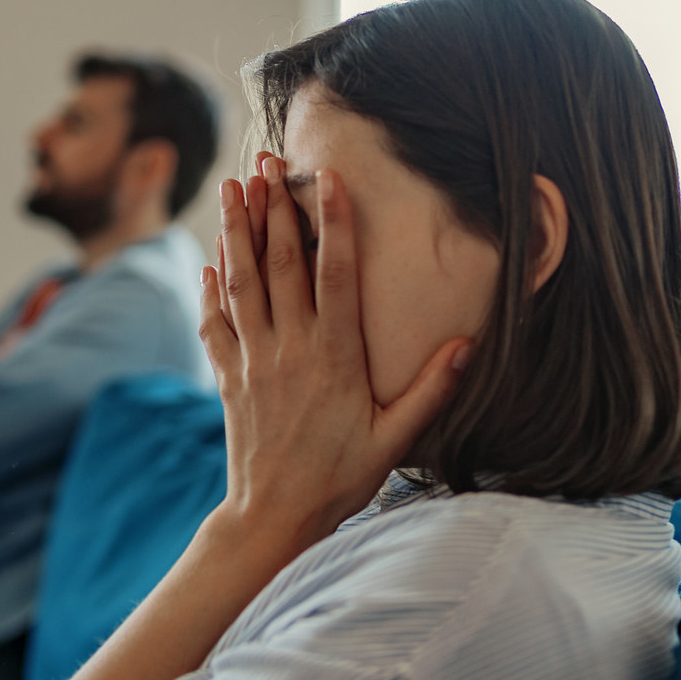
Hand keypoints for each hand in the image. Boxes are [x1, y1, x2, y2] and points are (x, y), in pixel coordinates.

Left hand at [0, 157, 468, 679]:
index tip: (327, 178)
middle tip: (266, 161)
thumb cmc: (341, 479)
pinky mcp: (229, 378)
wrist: (273, 518)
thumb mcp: (396, 438)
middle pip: (279, 263)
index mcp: (334, 356)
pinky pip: (216, 322)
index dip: (332, 222)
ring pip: (242, 282)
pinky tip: (211, 261)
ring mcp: (254, 360)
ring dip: (236, 231)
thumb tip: (469, 343)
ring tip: (231, 186)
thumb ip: (432, 389)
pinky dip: (211, 288)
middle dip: (272, 207)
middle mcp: (290, 348)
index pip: (334, 274)